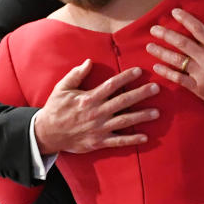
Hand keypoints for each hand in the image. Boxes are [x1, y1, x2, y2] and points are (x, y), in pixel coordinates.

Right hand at [33, 59, 159, 153]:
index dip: (126, 77)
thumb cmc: (55, 109)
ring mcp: (99, 128)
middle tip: (156, 88)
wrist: (46, 134)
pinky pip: (119, 141)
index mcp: (88, 98)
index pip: (111, 85)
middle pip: (123, 101)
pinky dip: (132, 140)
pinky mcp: (99, 142)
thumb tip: (89, 61)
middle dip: (141, 94)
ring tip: (156, 112)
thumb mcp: (62, 88)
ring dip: (142, 116)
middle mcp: (96, 113)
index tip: (139, 71)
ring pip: (125, 121)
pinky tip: (145, 137)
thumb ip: (76, 74)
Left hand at [146, 8, 203, 140]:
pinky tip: (157, 67)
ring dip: (162, 52)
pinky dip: (167, 73)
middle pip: (183, 43)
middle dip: (166, 35)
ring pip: (177, 60)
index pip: (198, 29)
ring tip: (149, 46)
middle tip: (153, 29)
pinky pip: (179, 79)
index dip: (185, 19)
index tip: (174, 12)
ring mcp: (202, 74)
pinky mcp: (199, 89)